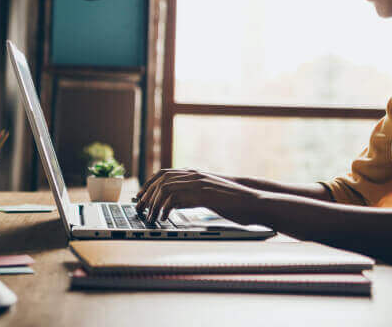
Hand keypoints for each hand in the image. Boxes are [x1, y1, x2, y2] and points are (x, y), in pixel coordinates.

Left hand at [134, 168, 266, 225]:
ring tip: (151, 217)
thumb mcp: (207, 196)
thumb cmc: (232, 201)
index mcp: (194, 174)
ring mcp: (199, 183)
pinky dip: (167, 208)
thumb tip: (173, 203)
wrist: (251, 200)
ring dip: (155, 203)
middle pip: (161, 179)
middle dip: (147, 194)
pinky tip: (165, 218)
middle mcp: (194, 175)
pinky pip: (178, 198)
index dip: (148, 184)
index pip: (163, 173)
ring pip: (166, 188)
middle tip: (140, 209)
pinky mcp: (203, 194)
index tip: (139, 196)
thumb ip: (190, 196)